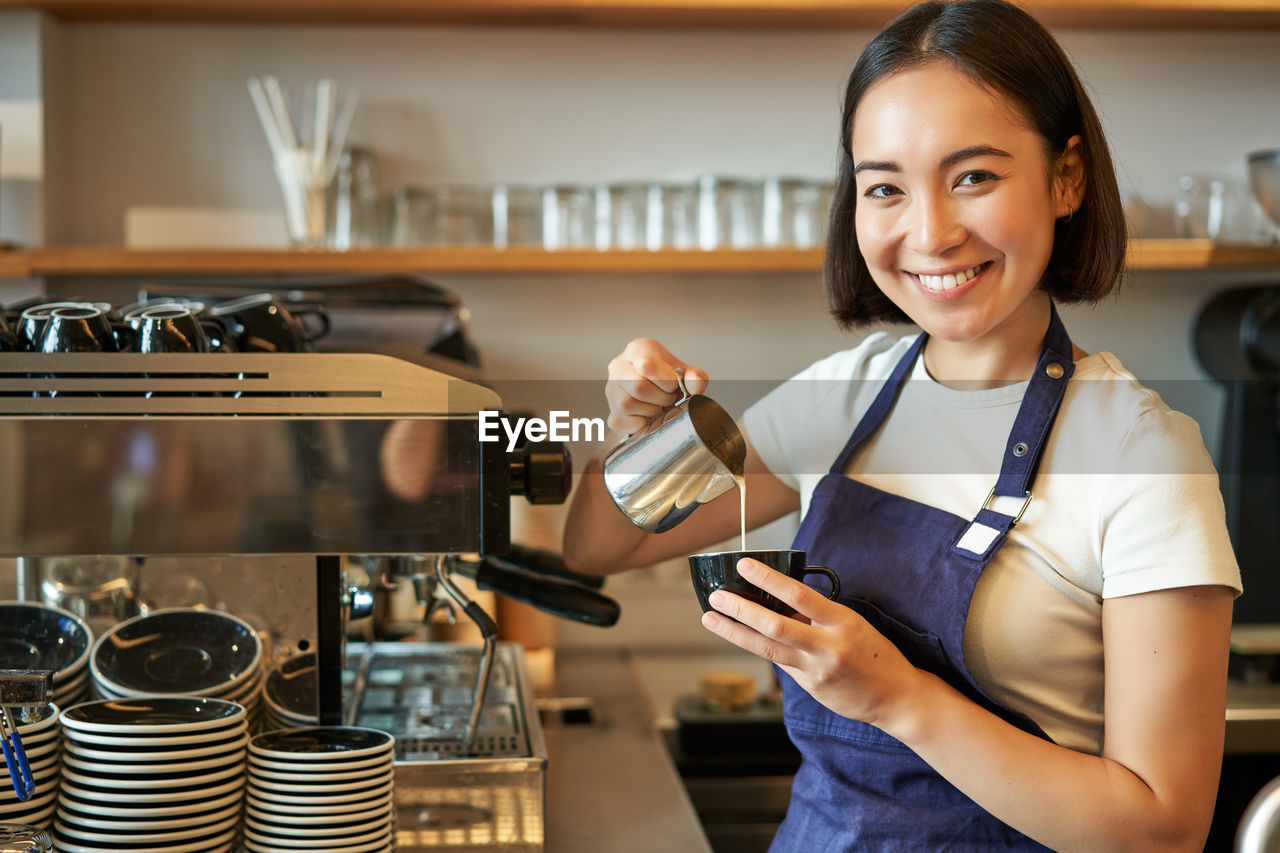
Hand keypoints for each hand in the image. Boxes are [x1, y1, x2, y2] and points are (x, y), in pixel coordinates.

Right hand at [605, 338, 708, 432]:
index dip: (666, 379)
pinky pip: (630, 422)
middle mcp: (619, 366)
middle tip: (669, 397)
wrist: (651, 398)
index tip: (673, 384)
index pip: (647, 364)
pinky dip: (646, 423)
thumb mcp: (683, 373)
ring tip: (659, 405)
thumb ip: (694, 377)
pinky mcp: (614, 414)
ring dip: (653, 410)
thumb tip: (696, 386)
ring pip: (630, 404)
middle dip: (662, 397)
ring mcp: (612, 391)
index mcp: (638, 349)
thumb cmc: (666, 381)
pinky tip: (649, 415)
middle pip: (638, 386)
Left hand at [701, 558, 921, 728]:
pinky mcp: (810, 686)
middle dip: (741, 609)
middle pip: (775, 624)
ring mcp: (816, 669)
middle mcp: (827, 645)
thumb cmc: (875, 653)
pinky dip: (761, 647)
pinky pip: (780, 663)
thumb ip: (816, 614)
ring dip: (735, 631)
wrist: (895, 696)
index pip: (799, 594)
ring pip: (768, 648)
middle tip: (716, 596)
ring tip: (711, 618)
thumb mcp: (851, 623)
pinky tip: (743, 636)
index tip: (745, 566)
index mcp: (841, 620)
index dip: (769, 579)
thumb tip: (779, 601)